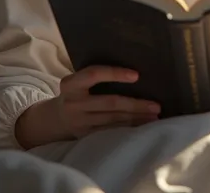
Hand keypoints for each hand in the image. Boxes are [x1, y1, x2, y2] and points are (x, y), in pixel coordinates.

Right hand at [16, 65, 160, 148]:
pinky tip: (141, 126)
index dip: (115, 74)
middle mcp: (73, 103)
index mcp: (70, 84)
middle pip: (109, 102)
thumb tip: (133, 72)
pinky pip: (110, 132)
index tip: (136, 75)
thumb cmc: (75, 93)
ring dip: (136, 119)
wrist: (53, 119)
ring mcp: (79, 122)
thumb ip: (95, 77)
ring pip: (113, 120)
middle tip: (156, 105)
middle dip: (135, 104)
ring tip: (154, 116)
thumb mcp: (77, 81)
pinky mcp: (84, 136)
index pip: (94, 74)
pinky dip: (127, 129)